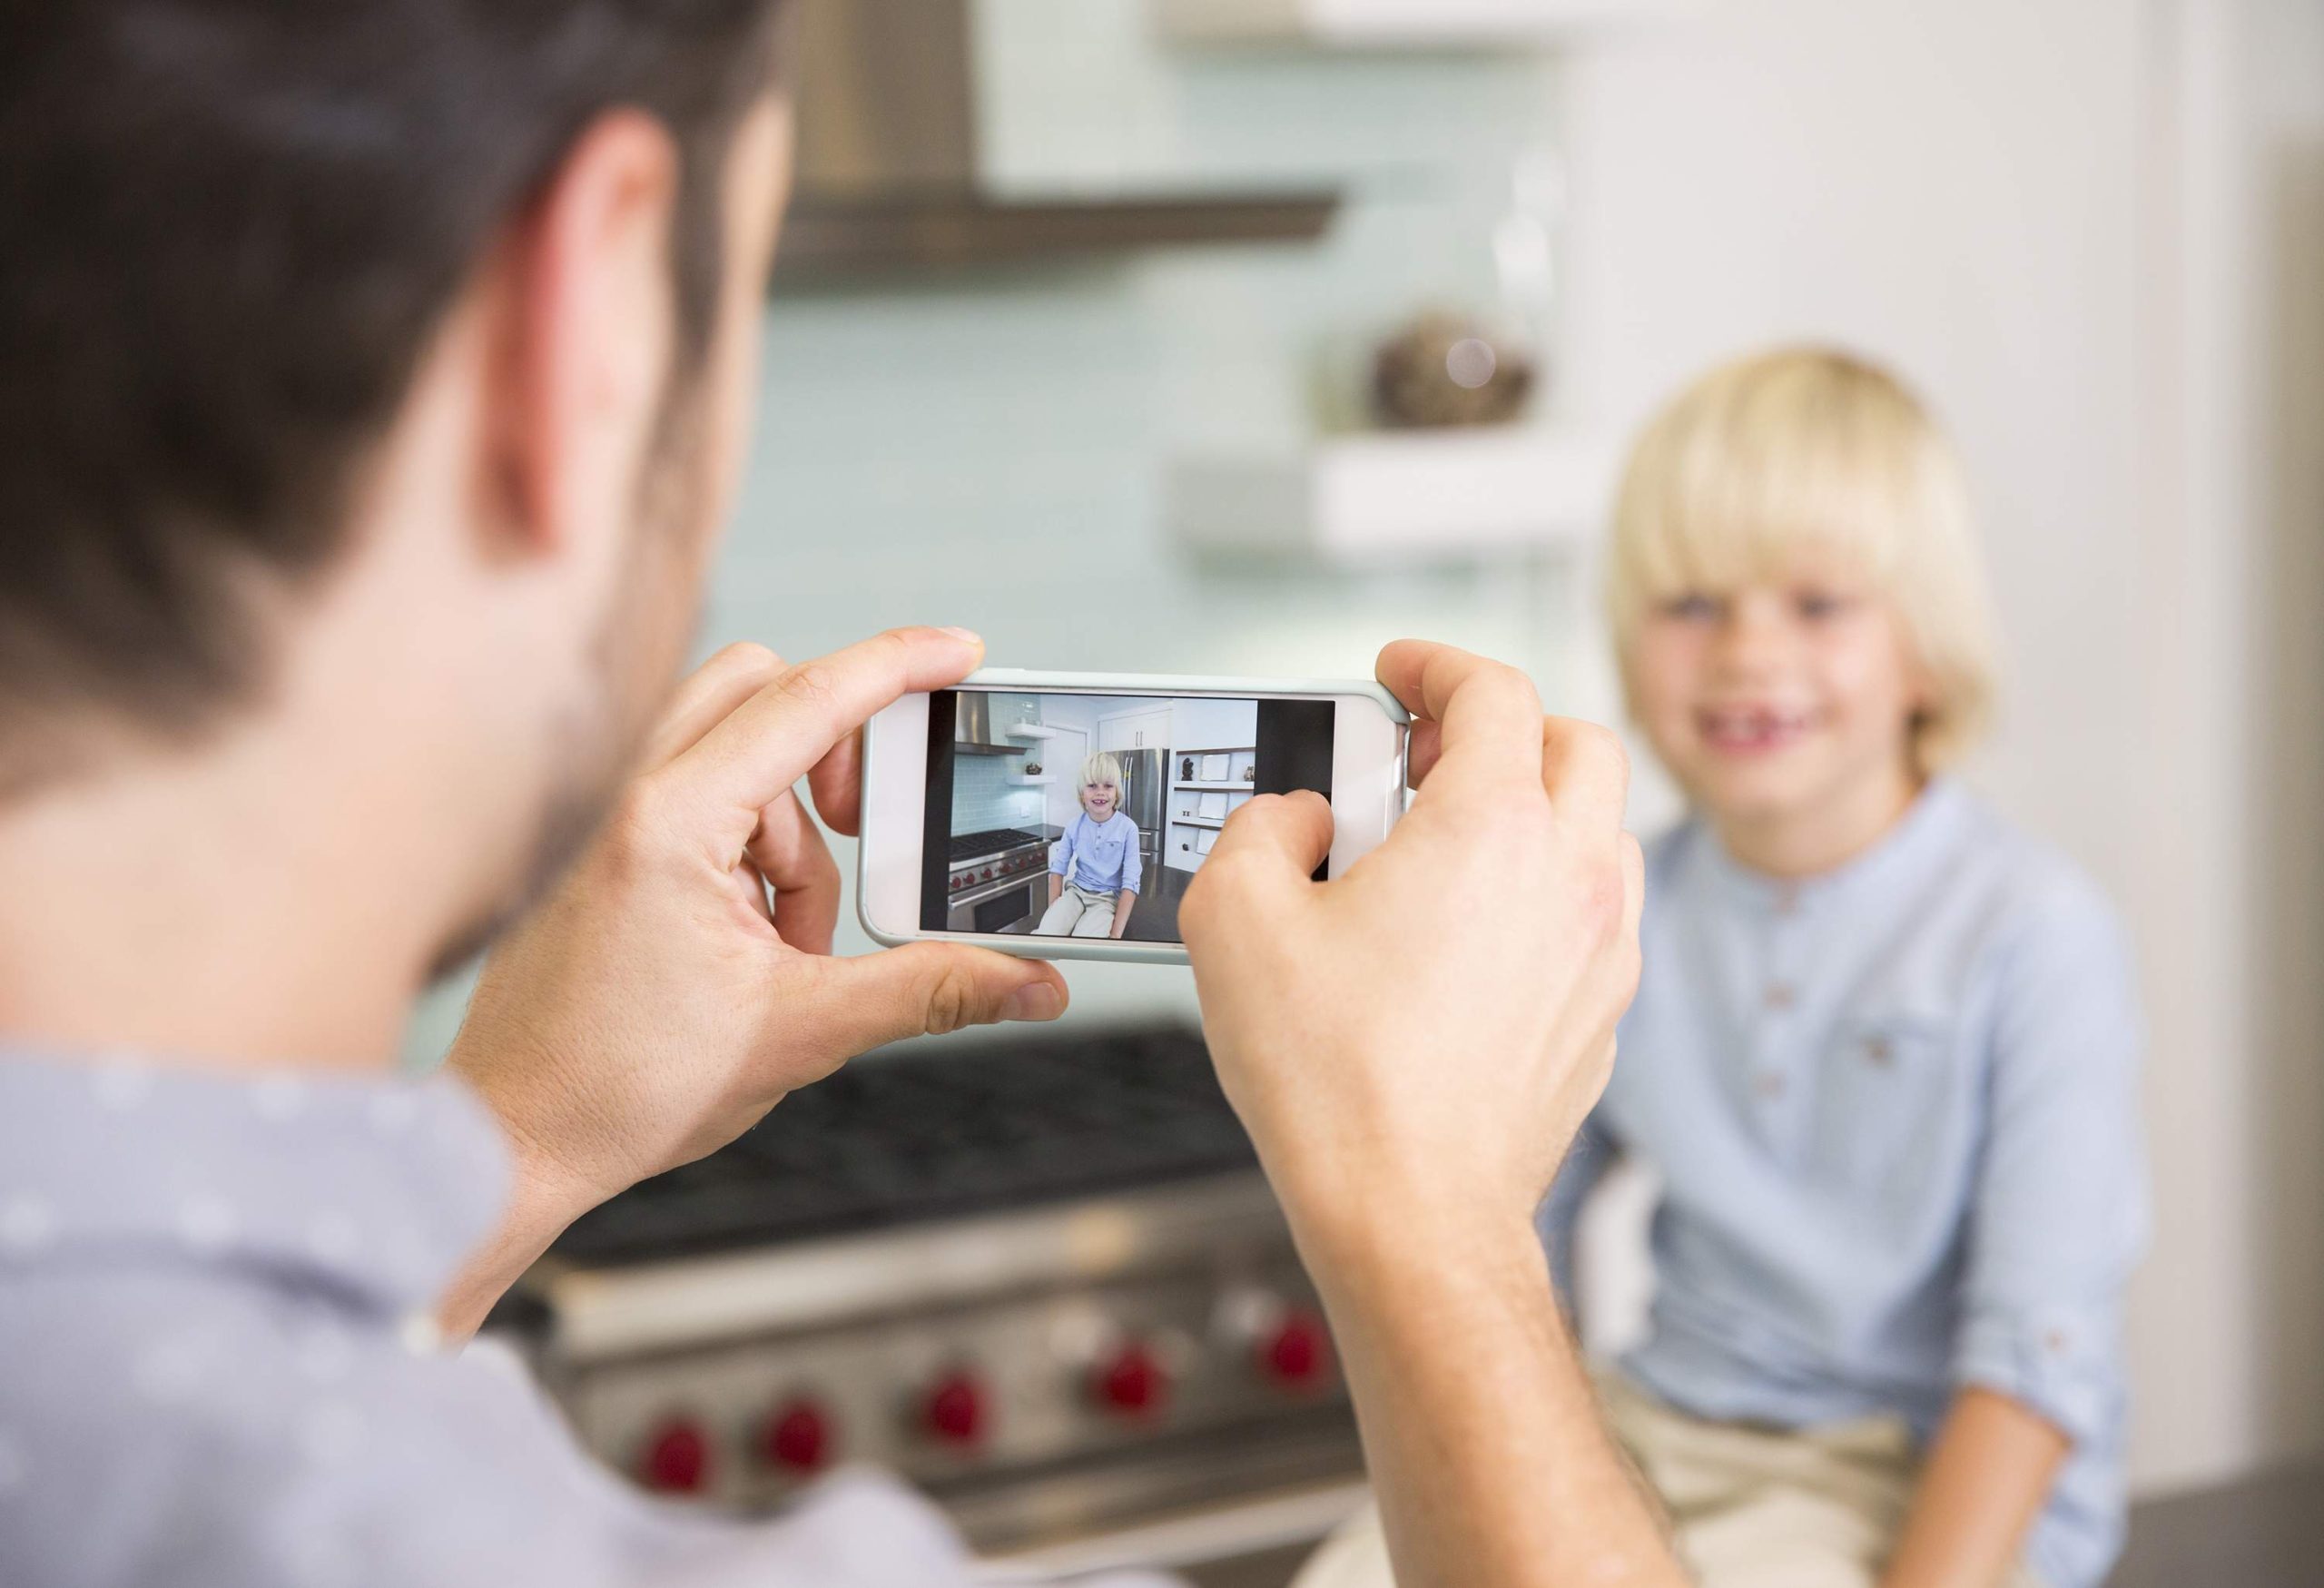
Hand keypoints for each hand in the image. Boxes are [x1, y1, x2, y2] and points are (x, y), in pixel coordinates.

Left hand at [446, 629, 1068, 1225]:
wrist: (516, 1140)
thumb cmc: (626, 1087)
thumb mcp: (803, 1032)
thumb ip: (931, 990)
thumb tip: (1034, 984)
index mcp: (671, 823)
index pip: (808, 701)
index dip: (899, 666)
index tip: (961, 652)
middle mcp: (622, 792)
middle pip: (761, 685)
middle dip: (832, 747)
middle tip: (859, 831)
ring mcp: (597, 809)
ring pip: (727, 736)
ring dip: (784, 816)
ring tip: (784, 934)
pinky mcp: (591, 835)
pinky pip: (690, 784)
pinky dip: (741, 836)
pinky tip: (740, 934)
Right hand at [1180, 640, 1642, 1246]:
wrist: (1411, 1215)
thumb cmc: (1334, 1080)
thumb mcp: (1234, 918)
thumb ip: (1260, 829)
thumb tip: (1298, 822)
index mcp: (1491, 829)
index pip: (1493, 691)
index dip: (1438, 664)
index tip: (1398, 672)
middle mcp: (1569, 877)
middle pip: (1577, 743)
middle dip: (1504, 725)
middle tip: (1426, 753)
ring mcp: (1600, 952)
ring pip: (1604, 830)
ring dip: (1539, 806)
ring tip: (1454, 840)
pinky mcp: (1601, 1018)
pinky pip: (1596, 916)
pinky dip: (1548, 890)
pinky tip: (1475, 931)